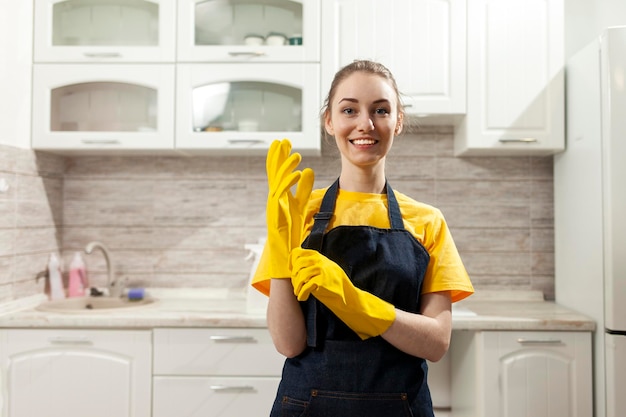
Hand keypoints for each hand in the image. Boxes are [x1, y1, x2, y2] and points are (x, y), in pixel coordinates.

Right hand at [266, 140, 313, 278]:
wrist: (286, 254)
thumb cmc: (292, 231)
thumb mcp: (301, 205)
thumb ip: (304, 189)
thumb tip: (308, 170)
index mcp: (278, 195)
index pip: (278, 172)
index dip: (280, 157)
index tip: (285, 142)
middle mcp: (274, 198)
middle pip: (274, 173)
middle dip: (277, 156)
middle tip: (283, 140)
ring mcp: (273, 206)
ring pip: (277, 181)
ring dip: (286, 167)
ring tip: (296, 155)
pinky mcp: (276, 214)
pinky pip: (282, 195)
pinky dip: (289, 183)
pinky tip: (298, 173)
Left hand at [290, 247, 395, 339]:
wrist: (350, 298)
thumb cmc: (334, 286)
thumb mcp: (325, 270)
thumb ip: (313, 265)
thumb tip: (295, 266)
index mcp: (320, 257)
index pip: (299, 252)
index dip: (291, 261)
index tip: (291, 271)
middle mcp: (321, 261)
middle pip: (298, 264)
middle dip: (294, 277)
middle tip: (296, 286)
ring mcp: (322, 270)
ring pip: (301, 275)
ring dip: (297, 286)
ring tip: (298, 293)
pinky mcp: (323, 281)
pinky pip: (306, 286)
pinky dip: (302, 293)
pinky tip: (303, 298)